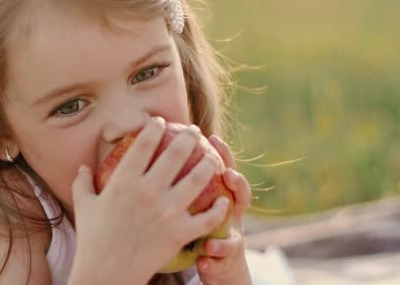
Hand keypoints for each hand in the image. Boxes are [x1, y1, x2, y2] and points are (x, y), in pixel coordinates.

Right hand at [68, 118, 228, 284]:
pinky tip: (223, 200)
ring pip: (198, 178)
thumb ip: (83, 183)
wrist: (106, 274)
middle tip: (194, 131)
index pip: (144, 143)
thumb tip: (82, 167)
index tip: (160, 121)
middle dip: (189, 136)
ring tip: (213, 157)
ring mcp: (166, 211)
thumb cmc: (93, 240)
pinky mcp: (180, 232)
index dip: (154, 127)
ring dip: (209, 163)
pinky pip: (206, 217)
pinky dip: (218, 208)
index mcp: (124, 181)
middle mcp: (148, 190)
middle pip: (176, 153)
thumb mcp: (84, 207)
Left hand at [195, 135, 252, 284]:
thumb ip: (183, 178)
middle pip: (240, 193)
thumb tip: (159, 147)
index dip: (222, 154)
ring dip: (224, 234)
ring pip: (235, 231)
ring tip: (213, 232)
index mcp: (220, 194)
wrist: (211, 259)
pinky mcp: (227, 258)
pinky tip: (203, 261)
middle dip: (236, 182)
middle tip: (228, 175)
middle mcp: (232, 213)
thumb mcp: (192, 198)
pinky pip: (223, 258)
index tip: (213, 139)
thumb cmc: (193, 222)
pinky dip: (214, 259)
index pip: (222, 169)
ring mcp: (232, 234)